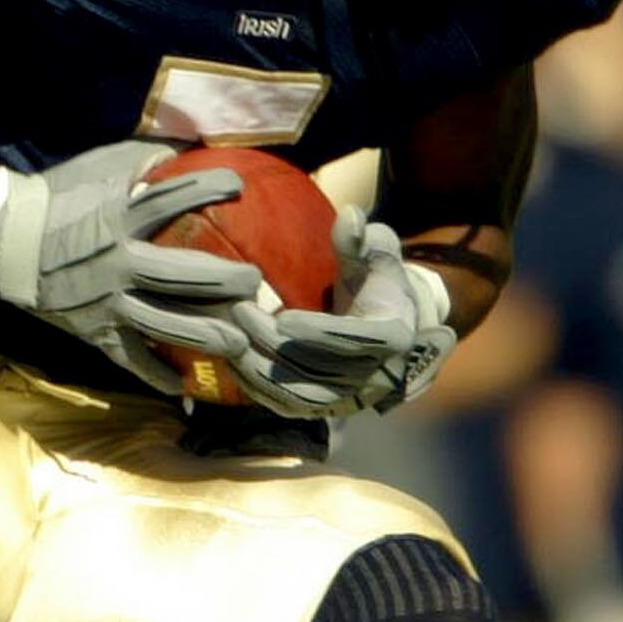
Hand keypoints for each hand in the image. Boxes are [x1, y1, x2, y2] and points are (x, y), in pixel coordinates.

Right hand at [0, 140, 265, 389]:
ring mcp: (105, 300)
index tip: (239, 186)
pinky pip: (128, 358)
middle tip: (256, 281)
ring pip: (161, 323)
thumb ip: (146, 155)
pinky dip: (154, 374)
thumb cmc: (57, 196)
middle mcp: (117, 261)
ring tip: (238, 341)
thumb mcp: (99, 166)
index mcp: (118, 217)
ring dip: (202, 334)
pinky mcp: (94, 329)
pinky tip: (183, 386)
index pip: (170, 199)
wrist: (5, 239)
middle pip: (179, 274)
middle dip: (223, 280)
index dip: (207, 188)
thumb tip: (193, 145)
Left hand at [180, 208, 456, 416]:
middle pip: (320, 370)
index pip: (358, 340)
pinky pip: (286, 405)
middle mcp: (375, 372)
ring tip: (228, 335)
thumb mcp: (375, 250)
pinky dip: (256, 387)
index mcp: (394, 334)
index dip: (321, 332)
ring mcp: (348, 394)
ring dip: (259, 369)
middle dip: (274, 344)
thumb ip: (361, 239)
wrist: (380, 317)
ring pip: (300, 395)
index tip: (283, 317)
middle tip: (238, 311)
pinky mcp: (322, 404)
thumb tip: (350, 216)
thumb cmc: (375, 276)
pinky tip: (230, 358)